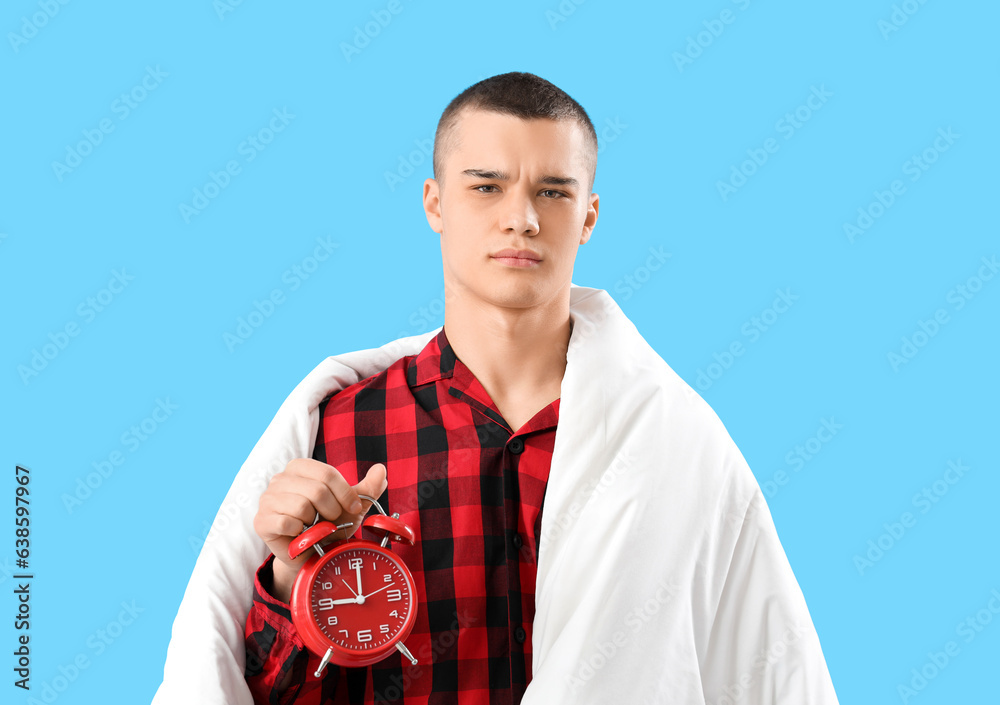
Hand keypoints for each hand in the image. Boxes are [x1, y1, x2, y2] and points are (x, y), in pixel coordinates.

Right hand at [253, 458, 387, 602]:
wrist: (311, 554)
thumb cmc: (329, 525)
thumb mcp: (351, 506)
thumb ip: (367, 488)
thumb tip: (381, 470)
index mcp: (300, 468)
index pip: (327, 473)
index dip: (345, 493)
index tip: (352, 508)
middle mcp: (280, 479)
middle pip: (316, 490)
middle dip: (331, 511)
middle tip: (329, 521)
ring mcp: (267, 499)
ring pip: (302, 506)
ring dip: (314, 523)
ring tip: (312, 527)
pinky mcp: (261, 521)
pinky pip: (287, 523)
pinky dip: (300, 533)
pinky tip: (299, 535)